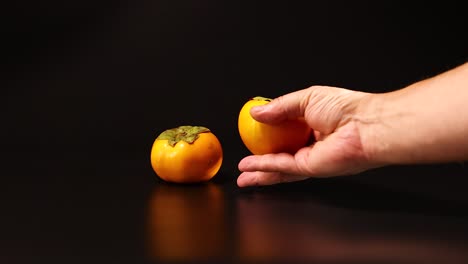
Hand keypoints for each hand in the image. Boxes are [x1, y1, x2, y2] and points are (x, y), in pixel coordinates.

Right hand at [237, 86, 376, 186]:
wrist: (365, 124)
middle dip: (261, 160)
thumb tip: (256, 112)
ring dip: (260, 170)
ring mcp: (311, 157)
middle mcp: (312, 143)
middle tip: (246, 162)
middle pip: (281, 154)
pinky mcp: (311, 167)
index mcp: (313, 124)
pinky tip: (251, 166)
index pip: (286, 131)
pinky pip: (283, 167)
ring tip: (243, 171)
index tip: (253, 132)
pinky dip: (265, 167)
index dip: (268, 133)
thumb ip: (279, 107)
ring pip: (280, 166)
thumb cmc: (346, 107)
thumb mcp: (306, 98)